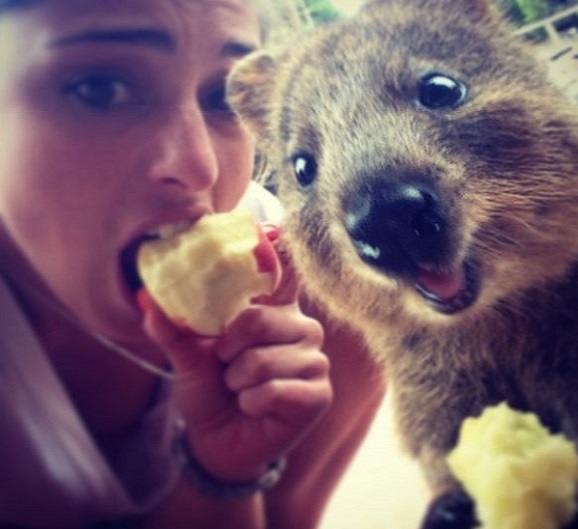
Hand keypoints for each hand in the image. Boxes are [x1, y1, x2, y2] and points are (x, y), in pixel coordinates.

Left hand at [141, 261, 331, 483]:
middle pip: (258, 319)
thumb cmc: (210, 391)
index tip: (270, 227)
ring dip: (237, 383)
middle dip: (227, 352)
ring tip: (240, 389)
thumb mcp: (187, 358)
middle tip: (227, 367)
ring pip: (262, 360)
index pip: (284, 271)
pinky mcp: (319, 393)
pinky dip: (252, 403)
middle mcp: (300, 326)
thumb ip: (172, 329)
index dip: (279, 250)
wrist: (218, 441)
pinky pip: (275, 390)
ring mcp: (314, 359)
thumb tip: (145, 298)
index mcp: (273, 309)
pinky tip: (256, 407)